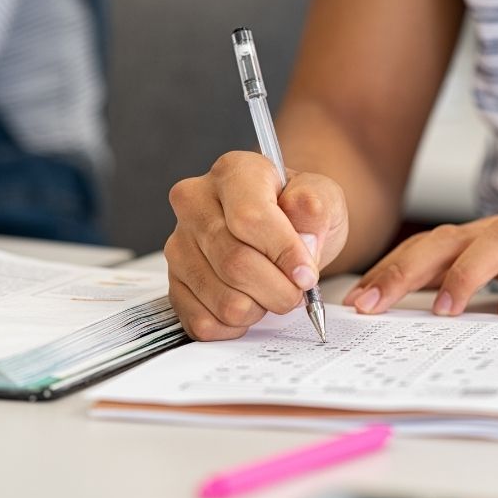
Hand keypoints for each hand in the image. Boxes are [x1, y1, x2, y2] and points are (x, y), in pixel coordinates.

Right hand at [165, 151, 347, 340]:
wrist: (281, 233)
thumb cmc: (299, 215)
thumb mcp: (323, 199)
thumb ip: (316, 210)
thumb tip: (303, 239)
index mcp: (233, 172)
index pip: (249, 218)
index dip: (283, 253)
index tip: (307, 275)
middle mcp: (195, 204)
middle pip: (235, 263)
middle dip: (278, 289)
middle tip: (296, 290)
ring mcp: (179, 245)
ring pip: (223, 300)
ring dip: (260, 308)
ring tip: (271, 291)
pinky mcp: (174, 284)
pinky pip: (204, 322)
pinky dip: (237, 325)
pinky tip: (250, 304)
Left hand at [343, 215, 497, 317]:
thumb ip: (466, 294)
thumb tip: (408, 324)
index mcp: (481, 243)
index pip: (424, 250)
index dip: (387, 272)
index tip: (354, 303)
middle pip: (447, 240)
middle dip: (405, 270)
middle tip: (374, 304)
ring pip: (497, 243)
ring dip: (465, 274)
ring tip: (443, 311)